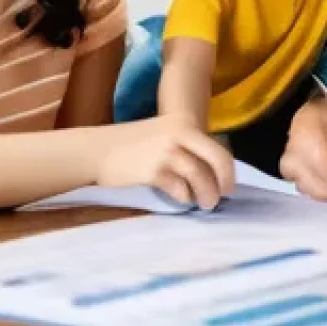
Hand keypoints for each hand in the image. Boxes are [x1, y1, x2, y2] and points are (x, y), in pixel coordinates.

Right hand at [98, 114, 234, 209]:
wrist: (97, 149)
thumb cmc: (132, 144)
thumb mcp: (164, 134)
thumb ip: (186, 146)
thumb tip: (211, 171)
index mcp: (184, 122)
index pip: (217, 147)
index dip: (228, 169)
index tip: (229, 184)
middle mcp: (179, 132)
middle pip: (217, 159)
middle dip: (225, 181)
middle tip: (224, 196)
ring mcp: (167, 151)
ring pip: (200, 176)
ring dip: (207, 194)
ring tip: (206, 203)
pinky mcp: (154, 170)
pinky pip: (180, 188)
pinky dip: (185, 196)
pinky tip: (182, 199)